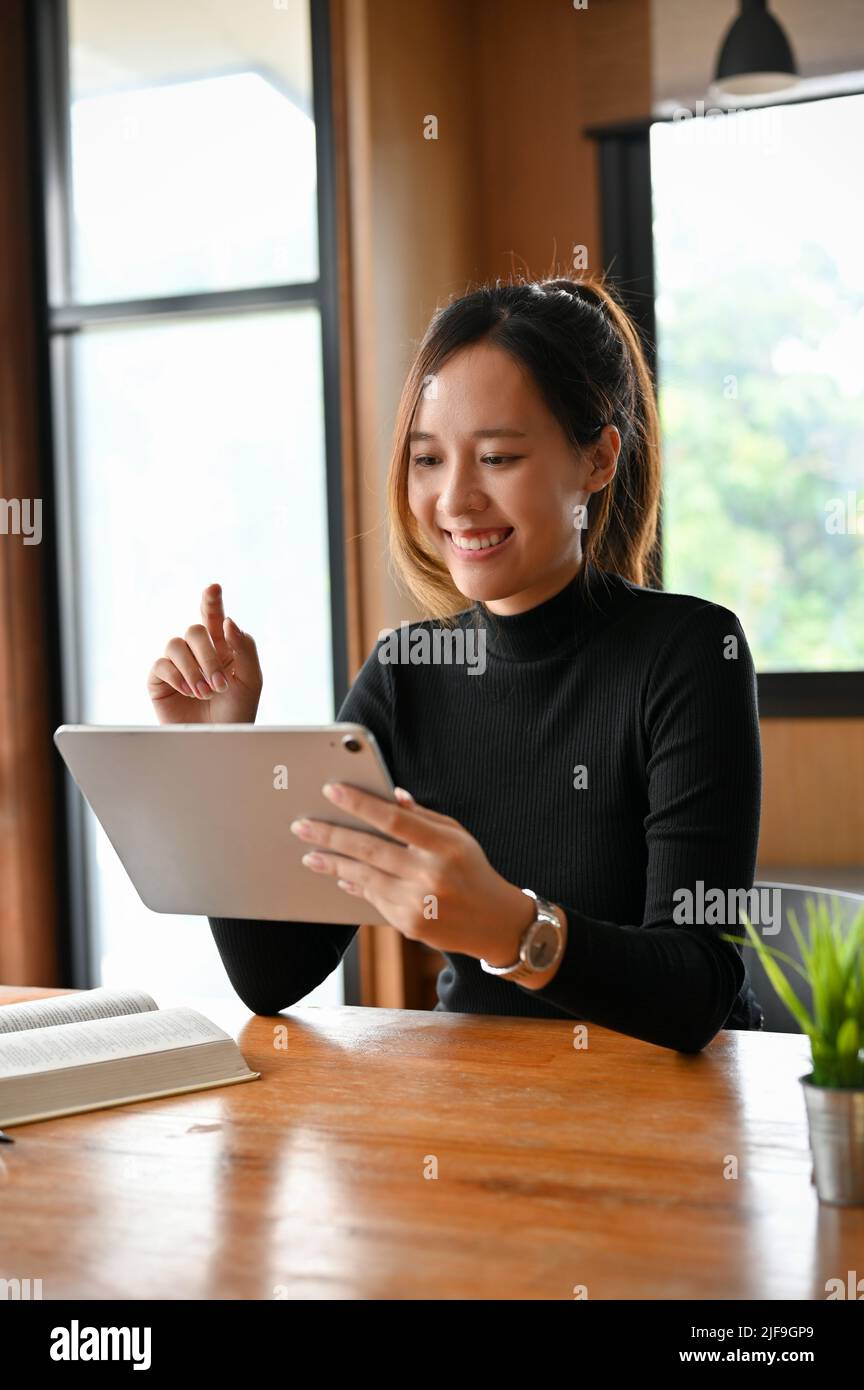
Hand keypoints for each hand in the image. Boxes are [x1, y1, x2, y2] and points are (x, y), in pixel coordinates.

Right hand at [147, 583, 262, 723]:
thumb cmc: (238, 712)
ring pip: (176, 644)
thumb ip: (245, 649)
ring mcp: (177, 664)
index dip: (211, 600)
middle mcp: (198, 651)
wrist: (218, 741)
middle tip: (220, 685)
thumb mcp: (251, 680)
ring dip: (194, 669)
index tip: (214, 587)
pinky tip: (189, 692)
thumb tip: (228, 621)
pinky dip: (177, 676)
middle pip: (195, 630)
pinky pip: (161, 664)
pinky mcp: (159, 679)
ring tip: (205, 693)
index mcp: (223, 647)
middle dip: (208, 656)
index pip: (214, 616)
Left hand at [290, 783, 535, 962]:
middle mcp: (431, 875)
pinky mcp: (409, 925)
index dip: (360, 804)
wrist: (494, 923)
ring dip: (333, 864)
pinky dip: (356, 885)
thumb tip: (390, 797)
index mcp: (444, 846)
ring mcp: (418, 904)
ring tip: (310, 854)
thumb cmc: (472, 871)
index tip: (331, 791)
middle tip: (302, 826)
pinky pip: (374, 899)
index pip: (394, 819)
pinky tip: (341, 875)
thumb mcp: (457, 837)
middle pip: (370, 850)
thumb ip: (422, 817)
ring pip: (365, 877)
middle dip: (331, 835)